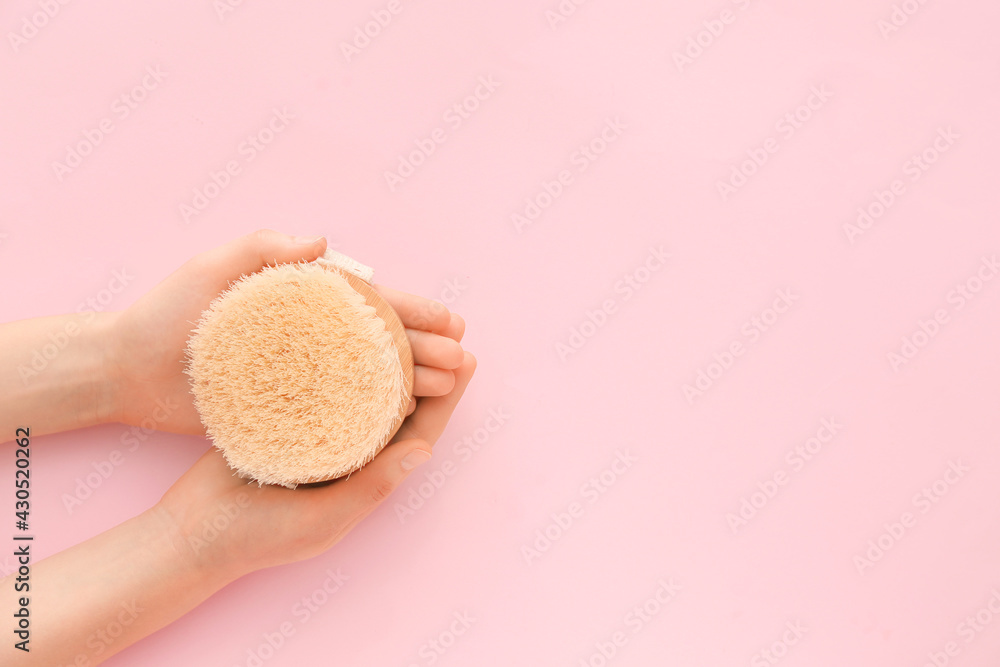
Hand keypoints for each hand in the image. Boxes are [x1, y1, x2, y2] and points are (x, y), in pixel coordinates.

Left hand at [106, 229, 465, 432]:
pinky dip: (372, 411)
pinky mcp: (282, 405)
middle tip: (460, 363)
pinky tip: (400, 420)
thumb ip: (260, 248)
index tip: (452, 322)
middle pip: (380, 340)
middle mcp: (307, 335)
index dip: (413, 310)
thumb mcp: (208, 270)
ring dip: (409, 380)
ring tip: (444, 390)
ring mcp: (298, 372)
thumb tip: (324, 243)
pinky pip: (338, 407)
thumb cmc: (163, 315)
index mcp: (300, 299)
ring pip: (368, 375)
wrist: (123, 370)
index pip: (370, 302)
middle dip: (425, 348)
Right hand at [155, 347, 475, 576]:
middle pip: (397, 402)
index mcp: (367, 478)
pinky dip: (337, 359)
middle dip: (423, 367)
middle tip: (445, 327)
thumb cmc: (258, 537)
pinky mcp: (288, 417)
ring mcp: (320, 433)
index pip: (418, 432)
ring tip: (403, 318)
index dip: (446, 399)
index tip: (467, 360)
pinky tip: (343, 329)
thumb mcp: (322, 521)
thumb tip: (426, 450)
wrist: (190, 532)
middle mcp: (350, 453)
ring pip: (364, 387)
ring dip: (386, 357)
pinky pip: (324, 384)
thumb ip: (371, 487)